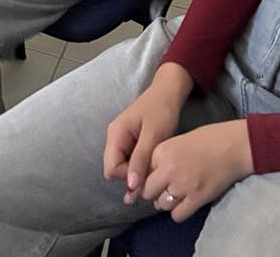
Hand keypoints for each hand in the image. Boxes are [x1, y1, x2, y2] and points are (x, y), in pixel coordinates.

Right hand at [104, 68, 189, 204]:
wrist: (168, 93)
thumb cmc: (161, 110)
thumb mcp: (154, 135)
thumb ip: (141, 159)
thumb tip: (130, 186)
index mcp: (115, 134)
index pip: (111, 168)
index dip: (128, 177)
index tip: (148, 175)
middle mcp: (114, 138)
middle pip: (115, 169)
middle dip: (133, 176)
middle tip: (154, 171)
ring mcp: (121, 140)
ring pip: (123, 167)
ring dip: (138, 172)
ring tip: (156, 166)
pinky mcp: (130, 142)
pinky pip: (130, 161)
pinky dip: (141, 166)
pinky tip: (154, 163)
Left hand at [140, 121, 252, 221]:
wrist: (233, 146)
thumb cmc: (208, 139)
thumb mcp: (177, 141)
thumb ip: (163, 157)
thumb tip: (153, 175)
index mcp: (161, 151)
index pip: (143, 172)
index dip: (149, 176)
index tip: (157, 177)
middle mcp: (168, 169)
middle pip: (148, 191)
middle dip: (153, 192)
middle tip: (163, 190)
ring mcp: (182, 185)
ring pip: (161, 205)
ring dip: (166, 203)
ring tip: (175, 196)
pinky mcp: (197, 198)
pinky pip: (178, 215)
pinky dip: (179, 212)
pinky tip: (185, 204)